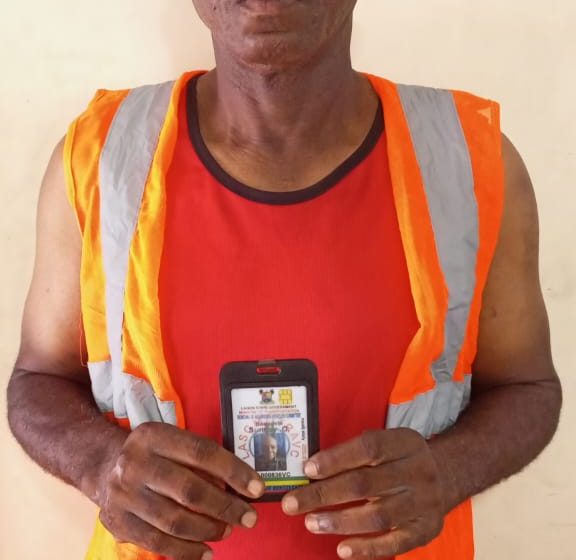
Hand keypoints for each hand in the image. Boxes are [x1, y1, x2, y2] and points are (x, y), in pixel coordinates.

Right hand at [97, 422, 264, 559]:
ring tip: (228, 530)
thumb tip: (243, 486)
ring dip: (209, 530)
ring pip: (175, 521)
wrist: (104, 465)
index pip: (202, 452)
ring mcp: (123, 494)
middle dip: (226, 507)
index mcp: (154, 435)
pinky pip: (158, 543)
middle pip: (190, 490)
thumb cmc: (155, 454)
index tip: (257, 489)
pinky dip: (187, 552)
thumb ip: (202, 460)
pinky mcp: (118, 522)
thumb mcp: (173, 442)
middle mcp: (135, 462)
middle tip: (248, 517)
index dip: (234, 472)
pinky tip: (206, 551)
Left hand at [281, 428, 446, 558]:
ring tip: (311, 523)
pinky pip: (395, 544)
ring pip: (378, 515)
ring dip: (340, 521)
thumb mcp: (389, 442)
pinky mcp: (426, 530)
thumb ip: (357, 452)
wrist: (448, 474)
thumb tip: (311, 469)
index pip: (368, 448)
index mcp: (404, 443)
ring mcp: (424, 502)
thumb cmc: (402, 458)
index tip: (308, 470)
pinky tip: (342, 550)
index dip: (336, 459)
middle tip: (293, 503)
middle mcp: (417, 471)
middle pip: (365, 484)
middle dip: (324, 494)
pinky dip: (367, 549)